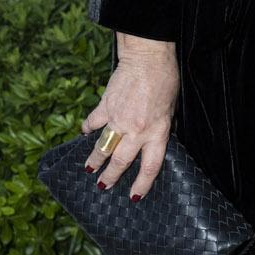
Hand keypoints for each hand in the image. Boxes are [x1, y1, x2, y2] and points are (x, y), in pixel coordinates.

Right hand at [80, 34, 179, 199]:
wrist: (149, 57)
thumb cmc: (166, 80)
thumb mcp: (170, 109)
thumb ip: (160, 128)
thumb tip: (151, 141)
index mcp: (157, 132)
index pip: (150, 167)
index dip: (141, 185)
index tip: (133, 197)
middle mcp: (137, 130)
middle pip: (121, 162)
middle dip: (111, 177)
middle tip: (104, 186)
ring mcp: (119, 119)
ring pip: (104, 146)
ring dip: (95, 159)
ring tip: (89, 169)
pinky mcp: (106, 106)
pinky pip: (94, 121)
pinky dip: (88, 127)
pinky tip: (84, 132)